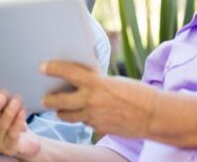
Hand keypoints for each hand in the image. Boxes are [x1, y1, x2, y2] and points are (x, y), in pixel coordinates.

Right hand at [0, 93, 40, 157]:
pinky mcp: (9, 148)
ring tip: (15, 100)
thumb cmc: (13, 122)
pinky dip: (17, 121)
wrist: (28, 142)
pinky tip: (22, 111)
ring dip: (8, 112)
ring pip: (0, 126)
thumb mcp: (3, 111)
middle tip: (0, 95)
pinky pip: (12, 134)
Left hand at [41, 61, 158, 137]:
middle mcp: (91, 100)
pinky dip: (84, 118)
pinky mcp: (99, 128)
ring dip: (63, 112)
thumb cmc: (137, 93)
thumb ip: (96, 83)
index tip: (42, 67)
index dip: (53, 69)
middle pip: (59, 102)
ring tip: (60, 109)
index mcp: (96, 83)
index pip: (68, 73)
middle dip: (49, 101)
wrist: (153, 115)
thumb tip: (81, 83)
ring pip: (68, 116)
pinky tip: (88, 114)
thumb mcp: (113, 82)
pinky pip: (85, 123)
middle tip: (44, 98)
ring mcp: (94, 117)